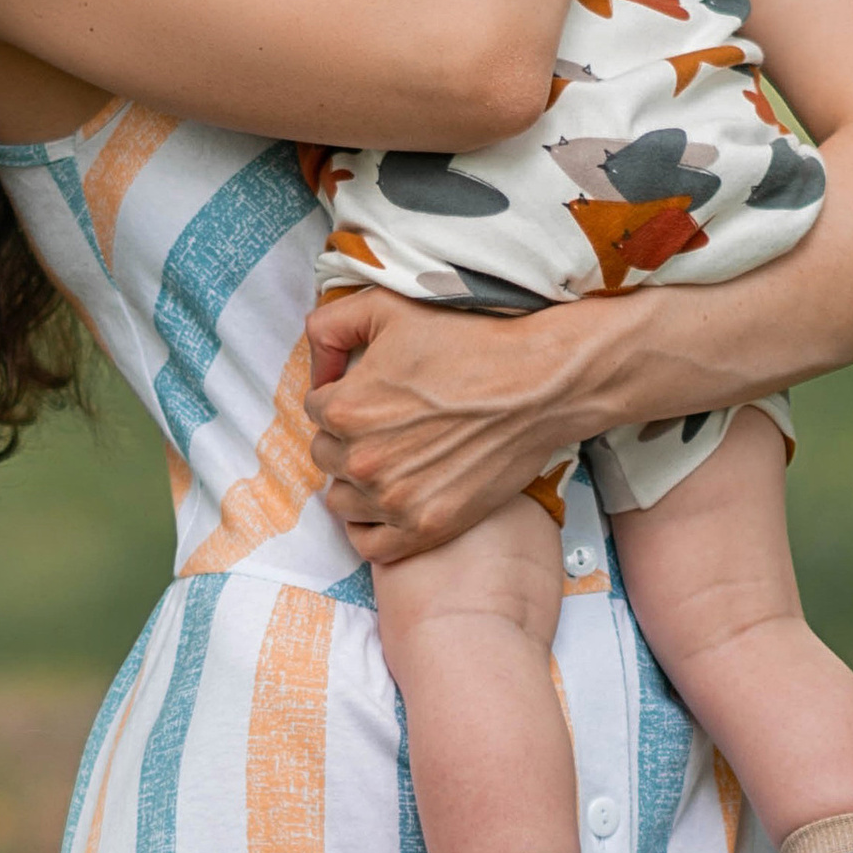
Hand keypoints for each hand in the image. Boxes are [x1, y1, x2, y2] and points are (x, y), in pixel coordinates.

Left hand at [304, 285, 608, 558]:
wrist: (538, 384)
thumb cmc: (470, 341)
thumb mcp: (388, 307)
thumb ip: (330, 325)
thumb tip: (314, 367)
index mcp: (346, 408)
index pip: (317, 408)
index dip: (345, 394)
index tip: (376, 390)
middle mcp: (362, 460)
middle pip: (326, 454)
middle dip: (348, 435)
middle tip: (388, 421)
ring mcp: (394, 501)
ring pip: (341, 500)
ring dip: (356, 480)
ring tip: (391, 458)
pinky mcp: (426, 528)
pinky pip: (370, 546)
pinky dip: (371, 527)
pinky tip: (388, 502)